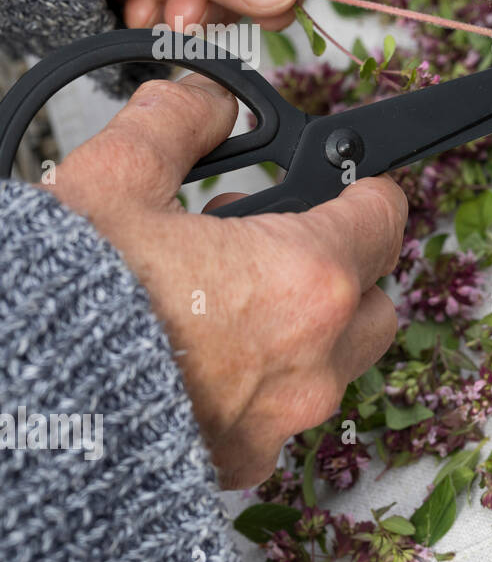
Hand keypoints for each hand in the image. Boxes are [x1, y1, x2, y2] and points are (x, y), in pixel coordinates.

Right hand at [50, 75, 406, 487]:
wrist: (15, 411)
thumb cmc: (67, 302)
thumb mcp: (113, 183)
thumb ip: (175, 126)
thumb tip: (208, 101)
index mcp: (306, 280)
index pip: (383, 218)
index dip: (362, 191)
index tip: (340, 184)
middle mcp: (315, 358)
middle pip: (374, 298)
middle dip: (340, 265)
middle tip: (272, 242)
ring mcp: (284, 418)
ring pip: (335, 362)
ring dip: (306, 326)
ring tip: (227, 299)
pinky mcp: (245, 460)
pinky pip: (282, 413)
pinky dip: (263, 382)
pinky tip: (205, 357)